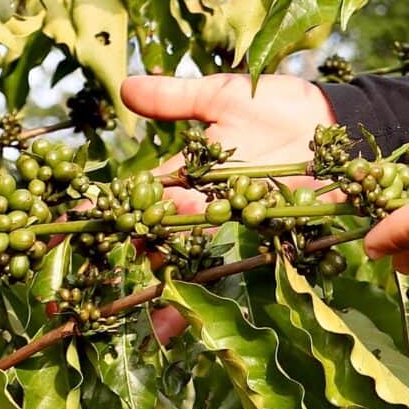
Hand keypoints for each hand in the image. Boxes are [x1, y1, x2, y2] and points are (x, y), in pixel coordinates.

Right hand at [120, 72, 335, 340]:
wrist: (330, 119)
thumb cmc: (275, 104)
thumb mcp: (221, 97)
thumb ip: (176, 99)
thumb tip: (126, 87)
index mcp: (190, 173)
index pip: (143, 193)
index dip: (115, 207)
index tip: (78, 219)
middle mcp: (206, 202)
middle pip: (164, 234)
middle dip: (141, 255)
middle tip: (115, 277)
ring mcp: (234, 220)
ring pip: (192, 255)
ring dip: (171, 285)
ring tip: (152, 315)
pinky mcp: (264, 232)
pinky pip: (235, 263)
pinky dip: (210, 289)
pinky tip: (182, 321)